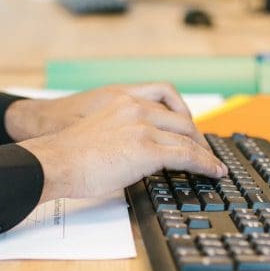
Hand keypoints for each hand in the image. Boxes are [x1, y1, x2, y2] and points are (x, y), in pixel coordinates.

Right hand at [18, 94, 226, 202]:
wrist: (56, 162)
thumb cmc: (68, 154)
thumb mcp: (98, 128)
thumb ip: (120, 130)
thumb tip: (132, 151)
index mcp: (123, 99)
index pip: (165, 98)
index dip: (183, 116)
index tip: (189, 130)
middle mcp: (136, 107)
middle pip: (181, 119)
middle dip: (197, 137)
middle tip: (203, 152)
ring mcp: (143, 127)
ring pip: (188, 137)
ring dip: (205, 153)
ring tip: (213, 165)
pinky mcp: (147, 149)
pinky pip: (187, 155)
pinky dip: (205, 164)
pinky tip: (213, 172)